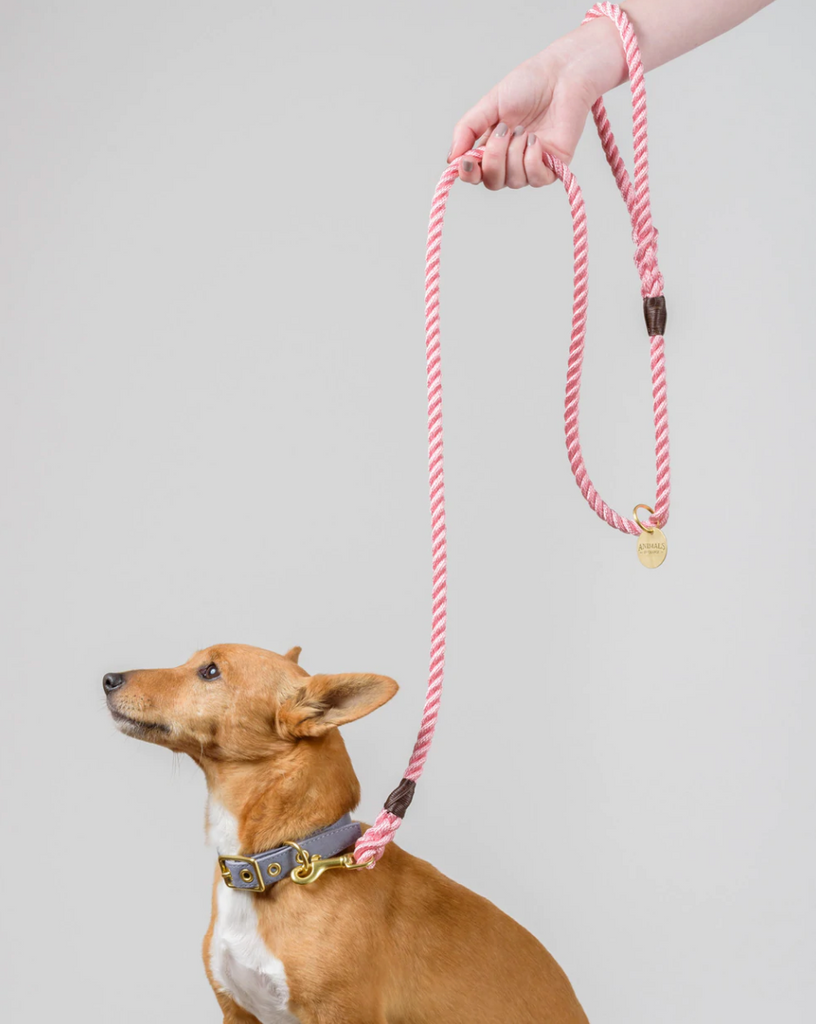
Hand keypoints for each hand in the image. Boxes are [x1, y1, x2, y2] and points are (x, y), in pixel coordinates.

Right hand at [448, 20, 624, 188]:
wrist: (562, 75)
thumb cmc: (528, 84)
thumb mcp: (488, 104)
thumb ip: (467, 130)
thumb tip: (451, 159)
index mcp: (492, 147)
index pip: (475, 174)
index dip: (468, 173)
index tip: (466, 161)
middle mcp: (511, 160)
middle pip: (492, 182)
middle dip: (494, 158)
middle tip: (504, 130)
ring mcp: (532, 165)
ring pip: (513, 181)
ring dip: (514, 154)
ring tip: (524, 129)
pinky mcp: (554, 167)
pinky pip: (535, 179)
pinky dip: (532, 160)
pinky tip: (536, 139)